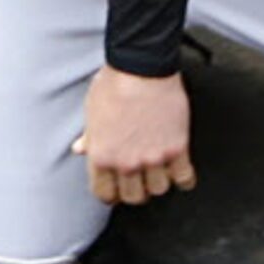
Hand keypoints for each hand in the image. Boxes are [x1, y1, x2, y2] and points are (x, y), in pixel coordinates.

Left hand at [72, 67, 195, 206]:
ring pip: (159, 190)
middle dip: (135, 190)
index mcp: (101, 155)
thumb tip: (80, 148)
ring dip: (158, 182)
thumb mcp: (92, 111)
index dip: (110, 193)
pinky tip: (179, 169)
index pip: (104, 194)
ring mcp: (153, 157)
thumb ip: (89, 136)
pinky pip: (184, 178)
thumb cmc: (115, 83)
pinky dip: (183, 177)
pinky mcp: (177, 149)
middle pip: (133, 197)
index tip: (115, 189)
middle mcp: (127, 161)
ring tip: (157, 170)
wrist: (141, 66)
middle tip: (138, 180)